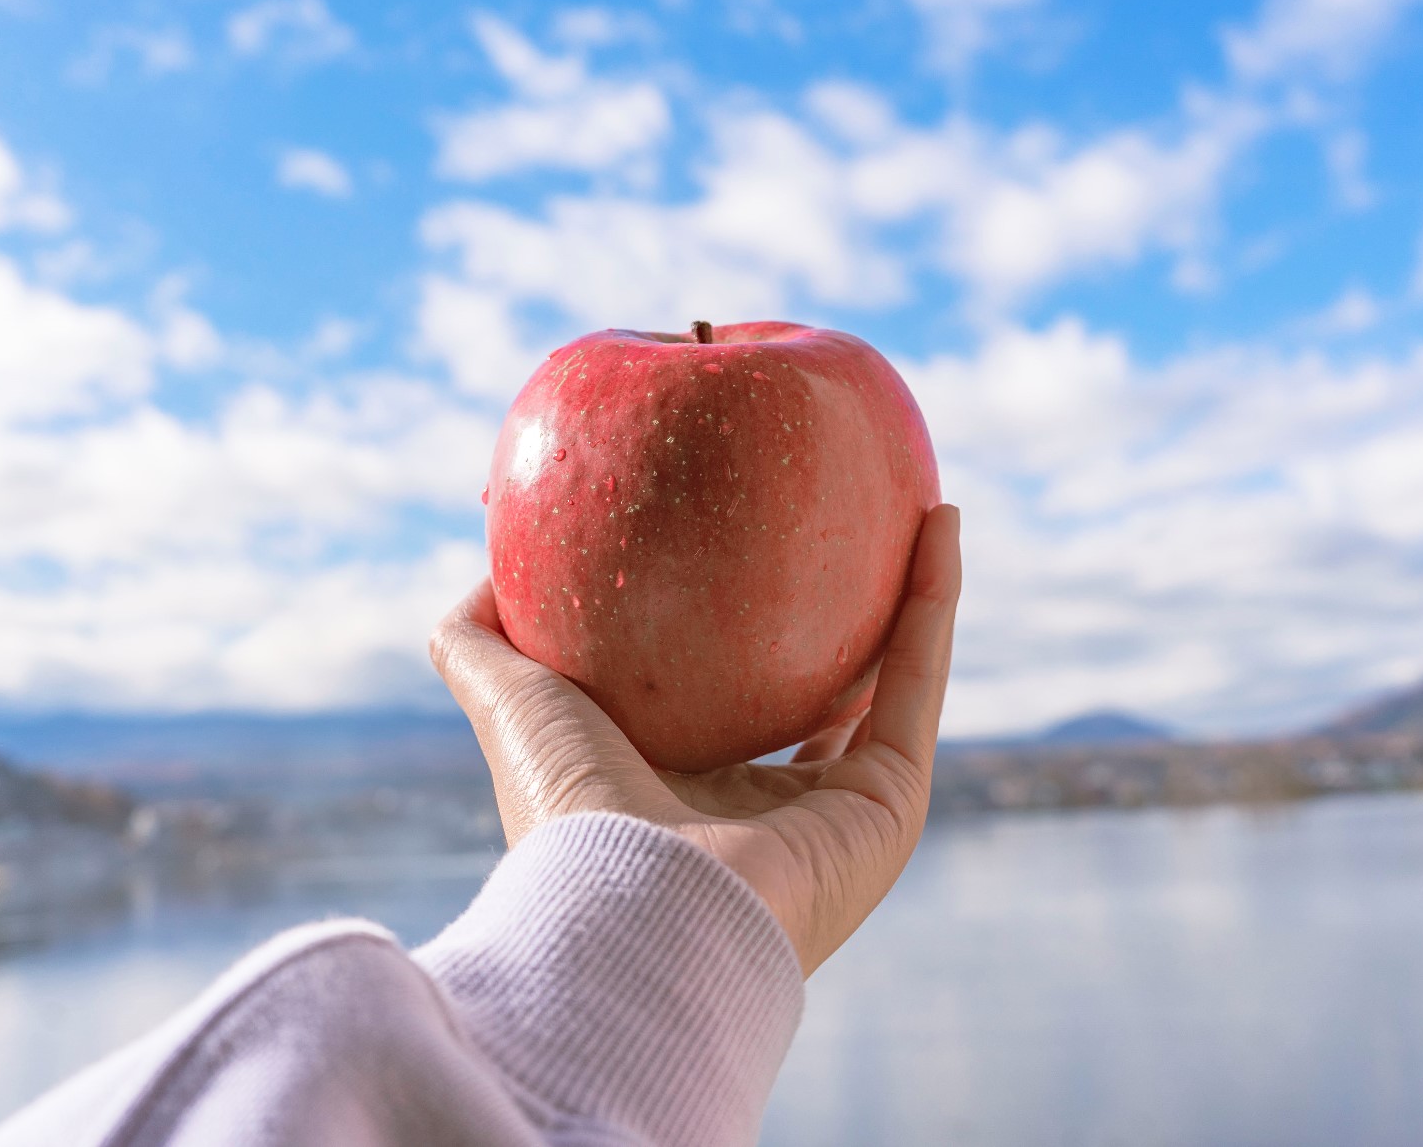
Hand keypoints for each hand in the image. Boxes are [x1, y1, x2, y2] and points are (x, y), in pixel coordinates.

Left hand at [429, 504, 961, 974]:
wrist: (633, 913)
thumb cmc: (567, 814)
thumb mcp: (510, 706)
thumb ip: (480, 644)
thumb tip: (485, 575)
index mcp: (688, 804)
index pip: (731, 712)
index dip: (748, 642)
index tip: (749, 557)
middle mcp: (772, 817)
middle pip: (825, 704)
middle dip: (845, 628)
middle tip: (852, 533)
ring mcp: (842, 817)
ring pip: (890, 685)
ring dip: (917, 598)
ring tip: (926, 509)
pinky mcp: (892, 807)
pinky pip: (919, 680)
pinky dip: (937, 601)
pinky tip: (941, 520)